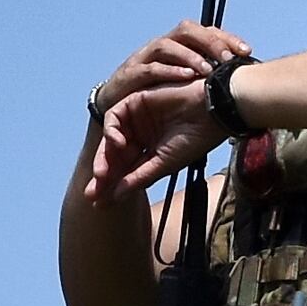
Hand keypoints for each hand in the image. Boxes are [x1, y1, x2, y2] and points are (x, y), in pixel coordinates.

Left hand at [81, 23, 252, 195]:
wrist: (213, 110)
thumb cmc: (195, 138)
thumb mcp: (163, 164)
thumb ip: (138, 179)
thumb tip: (113, 198)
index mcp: (149, 151)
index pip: (125, 171)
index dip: (110, 187)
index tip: (98, 204)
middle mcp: (140, 134)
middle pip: (114, 156)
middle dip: (103, 174)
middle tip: (93, 192)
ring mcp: (136, 118)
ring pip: (110, 139)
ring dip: (104, 157)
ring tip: (102, 173)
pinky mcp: (135, 101)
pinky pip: (114, 117)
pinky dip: (112, 131)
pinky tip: (118, 145)